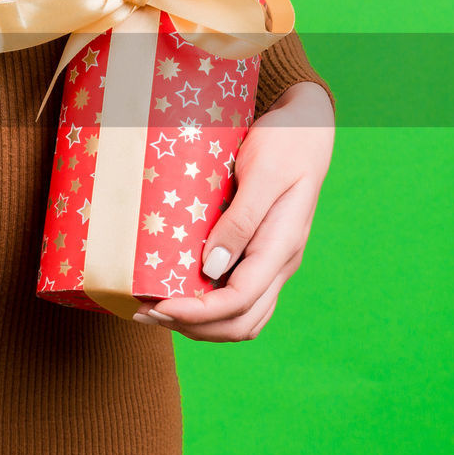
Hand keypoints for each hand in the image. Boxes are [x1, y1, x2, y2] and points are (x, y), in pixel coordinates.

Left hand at [132, 81, 334, 340]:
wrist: (307, 126)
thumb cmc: (285, 142)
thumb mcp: (262, 174)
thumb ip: (240, 221)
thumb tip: (212, 269)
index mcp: (281, 248)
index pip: (238, 302)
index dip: (196, 313)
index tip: (157, 305)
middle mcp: (279, 264)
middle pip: (239, 323)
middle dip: (192, 327)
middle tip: (146, 313)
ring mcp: (271, 262)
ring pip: (240, 317)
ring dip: (199, 324)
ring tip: (155, 310)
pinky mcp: (259, 254)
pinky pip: (237, 297)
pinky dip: (207, 307)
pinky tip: (177, 292)